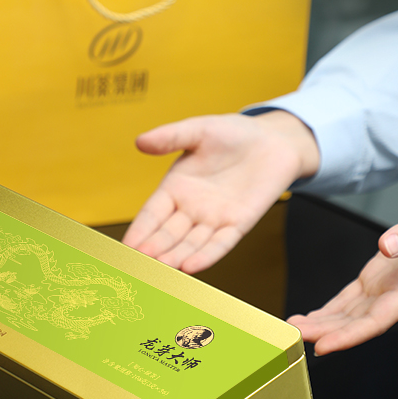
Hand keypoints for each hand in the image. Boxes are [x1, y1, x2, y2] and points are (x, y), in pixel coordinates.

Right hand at [122, 111, 318, 272]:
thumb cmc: (233, 133)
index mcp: (175, 188)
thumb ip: (170, 137)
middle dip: (153, 249)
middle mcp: (191, 209)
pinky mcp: (239, 224)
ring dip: (176, 257)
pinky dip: (207, 255)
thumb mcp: (198, 130)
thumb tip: (140, 142)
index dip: (139, 230)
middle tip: (138, 265)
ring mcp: (214, 219)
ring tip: (162, 268)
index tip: (124, 247)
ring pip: (191, 243)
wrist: (273, 140)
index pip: (151, 214)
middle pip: (167, 234)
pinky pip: (221, 243)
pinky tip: (191, 267)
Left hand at [287, 186, 397, 355]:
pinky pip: (350, 298)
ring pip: (349, 313)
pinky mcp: (378, 274)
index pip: (376, 321)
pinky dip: (330, 309)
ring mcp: (385, 286)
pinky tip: (313, 316)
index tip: (324, 346)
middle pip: (356, 322)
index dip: (349, 337)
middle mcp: (394, 293)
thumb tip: (385, 246)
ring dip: (323, 323)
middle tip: (293, 337)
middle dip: (325, 332)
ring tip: (294, 328)